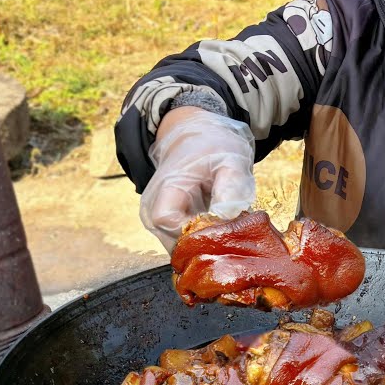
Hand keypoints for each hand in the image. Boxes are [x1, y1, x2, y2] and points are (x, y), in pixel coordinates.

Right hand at [140, 107, 256, 251]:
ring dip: (203, 243)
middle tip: (231, 236)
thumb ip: (232, 184)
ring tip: (227, 229)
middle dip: (203, 244)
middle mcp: (152, 207)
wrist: (197, 138)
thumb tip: (227, 215)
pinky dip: (201, 239)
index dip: (196, 232)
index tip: (223, 229)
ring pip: (178, 246)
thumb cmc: (213, 147)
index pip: (170, 222)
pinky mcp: (165, 224)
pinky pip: (182, 241)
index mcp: (166, 187)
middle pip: (173, 242)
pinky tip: (219, 229)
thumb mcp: (232, 158)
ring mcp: (155, 218)